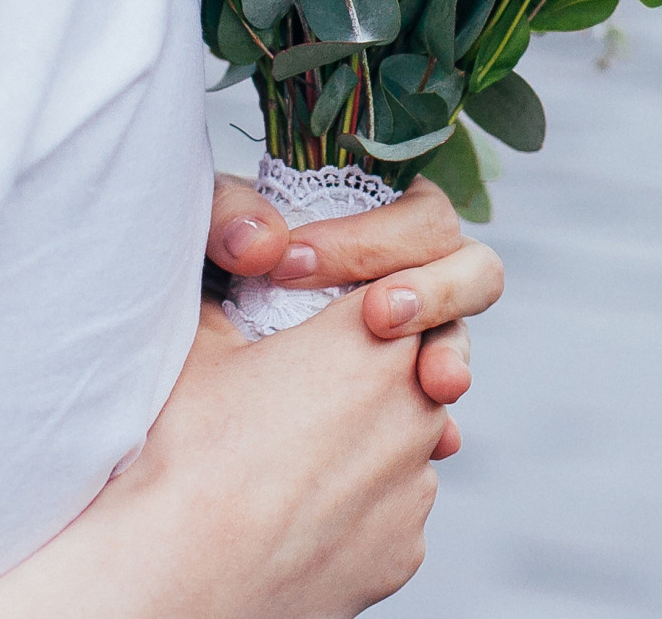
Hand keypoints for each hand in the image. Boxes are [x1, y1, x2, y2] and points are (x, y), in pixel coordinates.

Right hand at [0, 294, 445, 618]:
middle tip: (314, 386)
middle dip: (377, 369)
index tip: (337, 316)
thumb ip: (239, 294)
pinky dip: (362, 505)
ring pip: (411, 442)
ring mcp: (416, 484)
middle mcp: (416, 407)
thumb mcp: (200, 341)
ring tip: (297, 456)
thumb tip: (234, 268)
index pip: (408, 289)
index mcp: (374, 338)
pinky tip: (303, 510)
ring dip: (372, 440)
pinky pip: (395, 510)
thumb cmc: (185, 451)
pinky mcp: (406, 548)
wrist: (180, 573)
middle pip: (418, 365)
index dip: (374, 297)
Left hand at [207, 170, 501, 428]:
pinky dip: (437, 429)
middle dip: (435, 291)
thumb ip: (228, 217)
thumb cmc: (207, 281)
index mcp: (377, 219)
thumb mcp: (205, 236)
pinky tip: (433, 446)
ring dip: (452, 356)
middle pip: (472, 269)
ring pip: (460, 341)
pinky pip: (438, 417)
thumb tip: (261, 245)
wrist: (188, 380)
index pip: (416, 214)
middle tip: (378, 318)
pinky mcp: (402, 405)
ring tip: (435, 383)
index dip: (369, 239)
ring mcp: (414, 344)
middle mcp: (409, 278)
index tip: (290, 265)